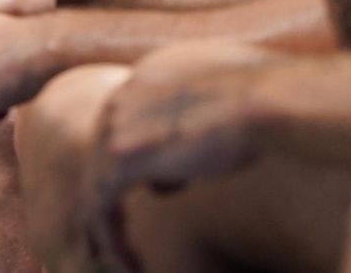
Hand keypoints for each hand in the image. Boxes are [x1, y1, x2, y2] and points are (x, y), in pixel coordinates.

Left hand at [81, 42, 273, 271]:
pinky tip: (129, 265)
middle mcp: (115, 108)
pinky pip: (101, 207)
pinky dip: (110, 238)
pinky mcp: (121, 161)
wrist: (255, 106)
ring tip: (126, 264)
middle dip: (102, 210)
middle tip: (111, 248)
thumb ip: (172, 156)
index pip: (112, 144)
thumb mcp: (200, 135)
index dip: (117, 182)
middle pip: (96, 167)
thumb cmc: (245, 120)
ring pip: (95, 191)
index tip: (124, 214)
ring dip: (107, 232)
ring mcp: (114, 133)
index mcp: (132, 94)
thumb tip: (157, 185)